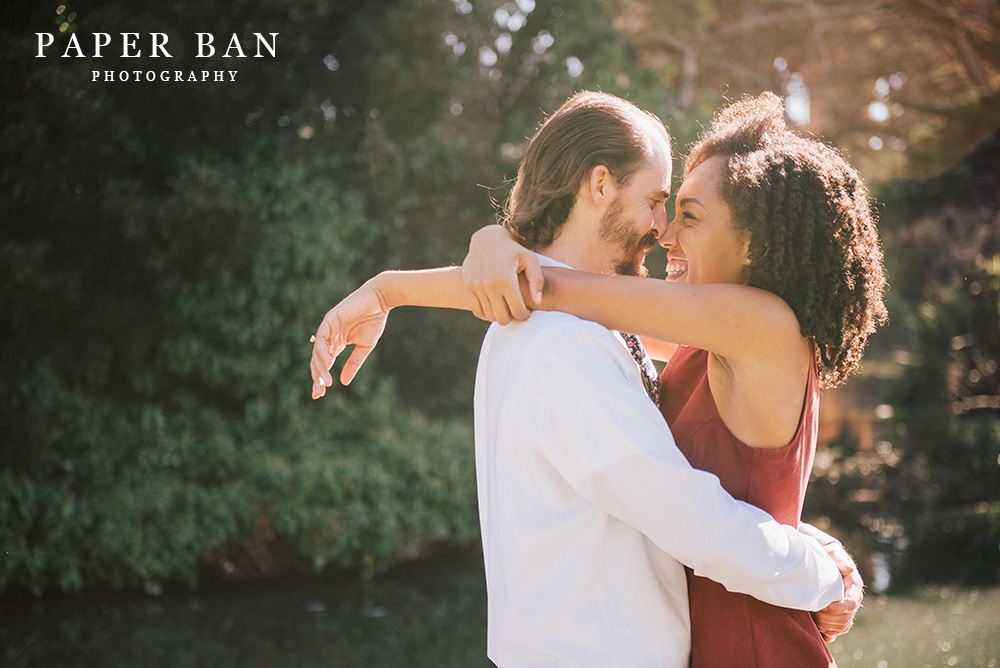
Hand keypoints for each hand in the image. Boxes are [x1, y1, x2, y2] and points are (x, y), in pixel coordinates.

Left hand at [310, 278, 389, 397]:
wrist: (379, 301)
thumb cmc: (374, 321)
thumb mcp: (364, 347)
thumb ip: (354, 363)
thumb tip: (344, 383)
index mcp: (336, 344)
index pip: (324, 364)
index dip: (320, 379)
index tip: (320, 395)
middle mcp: (329, 337)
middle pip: (317, 361)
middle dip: (317, 377)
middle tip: (319, 393)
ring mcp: (328, 329)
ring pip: (317, 352)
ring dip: (320, 368)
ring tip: (324, 383)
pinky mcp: (329, 320)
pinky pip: (321, 339)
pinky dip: (322, 351)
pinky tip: (326, 363)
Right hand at [461, 225, 544, 324]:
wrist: (487, 239)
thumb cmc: (513, 251)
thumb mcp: (530, 260)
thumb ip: (537, 281)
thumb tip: (537, 301)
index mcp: (506, 279)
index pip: (517, 311)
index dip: (524, 315)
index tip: (526, 312)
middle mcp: (490, 284)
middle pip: (502, 318)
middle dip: (512, 318)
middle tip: (516, 311)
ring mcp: (477, 286)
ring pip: (490, 316)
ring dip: (499, 315)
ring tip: (506, 308)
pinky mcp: (468, 287)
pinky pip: (477, 311)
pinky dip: (486, 313)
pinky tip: (494, 306)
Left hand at [812, 543, 863, 641]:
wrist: (825, 561)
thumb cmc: (829, 556)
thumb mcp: (834, 553)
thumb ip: (840, 559)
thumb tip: (849, 569)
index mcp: (854, 588)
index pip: (851, 605)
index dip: (837, 608)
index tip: (822, 605)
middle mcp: (853, 601)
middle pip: (845, 620)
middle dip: (828, 618)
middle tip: (813, 610)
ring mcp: (847, 611)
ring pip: (841, 627)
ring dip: (826, 626)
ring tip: (813, 616)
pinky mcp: (839, 617)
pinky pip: (836, 632)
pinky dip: (827, 633)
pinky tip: (817, 627)